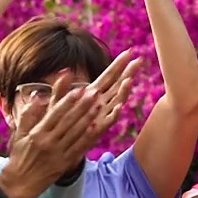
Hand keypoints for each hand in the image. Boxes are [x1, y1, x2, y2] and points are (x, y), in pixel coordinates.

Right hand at [0, 75, 101, 197]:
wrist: (20, 183)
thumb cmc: (19, 156)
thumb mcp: (19, 134)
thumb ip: (28, 114)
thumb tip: (37, 95)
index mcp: (37, 134)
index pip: (55, 114)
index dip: (68, 101)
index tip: (79, 89)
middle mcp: (49, 142)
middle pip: (69, 121)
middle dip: (83, 106)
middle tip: (95, 92)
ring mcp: (59, 153)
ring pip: (77, 133)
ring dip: (89, 118)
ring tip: (100, 104)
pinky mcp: (65, 163)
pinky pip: (79, 148)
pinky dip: (89, 136)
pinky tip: (97, 126)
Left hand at [61, 53, 139, 168]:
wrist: (59, 146)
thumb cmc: (58, 124)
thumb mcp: (57, 103)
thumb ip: (60, 88)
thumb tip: (65, 71)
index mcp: (92, 94)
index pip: (108, 76)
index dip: (118, 64)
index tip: (129, 52)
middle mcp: (101, 103)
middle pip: (118, 85)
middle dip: (128, 72)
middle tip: (139, 60)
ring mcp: (102, 115)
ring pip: (116, 100)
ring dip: (123, 91)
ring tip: (128, 79)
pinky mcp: (99, 129)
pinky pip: (109, 120)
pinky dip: (114, 113)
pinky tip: (119, 106)